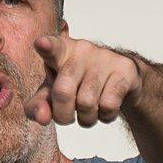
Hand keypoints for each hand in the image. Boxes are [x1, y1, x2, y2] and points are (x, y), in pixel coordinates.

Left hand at [25, 33, 142, 126]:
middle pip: (63, 92)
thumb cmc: (77, 83)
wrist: (119, 79)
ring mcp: (104, 57)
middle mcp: (81, 49)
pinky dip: (105, 116)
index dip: (46, 46)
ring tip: (88, 111)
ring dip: (86, 118)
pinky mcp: (124, 69)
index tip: (41, 44)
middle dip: (63, 115)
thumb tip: (43, 118)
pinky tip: (106, 108)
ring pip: (87, 103)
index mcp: (60, 51)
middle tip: (67, 117)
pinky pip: (108, 105)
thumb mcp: (52, 94)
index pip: (52, 47)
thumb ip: (38, 106)